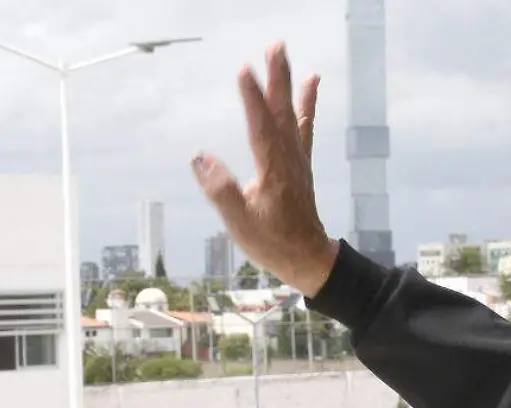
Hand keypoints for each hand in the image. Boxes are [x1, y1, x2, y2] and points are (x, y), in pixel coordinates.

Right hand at [191, 42, 337, 295]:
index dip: (252, 100)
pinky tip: (310, 85)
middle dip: (277, 78)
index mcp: (273, 172)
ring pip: (294, 115)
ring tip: (289, 57)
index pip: (260, 128)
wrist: (308, 258)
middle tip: (275, 47)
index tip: (244, 71)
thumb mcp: (240, 223)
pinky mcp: (300, 164)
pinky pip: (304, 127)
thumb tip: (199, 158)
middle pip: (281, 112)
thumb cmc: (272, 243)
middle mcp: (288, 160)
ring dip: (291, 85)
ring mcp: (297, 160)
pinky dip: (307, 104)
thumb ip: (221, 191)